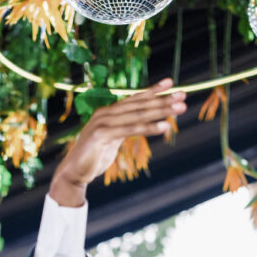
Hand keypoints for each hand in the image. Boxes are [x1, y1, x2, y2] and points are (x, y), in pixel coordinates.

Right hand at [50, 79, 185, 206]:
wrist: (73, 173)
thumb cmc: (93, 157)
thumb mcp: (112, 138)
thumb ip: (124, 127)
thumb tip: (141, 122)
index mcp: (108, 112)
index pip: (134, 98)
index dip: (152, 90)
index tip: (171, 83)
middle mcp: (105, 113)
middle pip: (139, 104)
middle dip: (163, 100)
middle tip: (183, 96)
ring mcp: (102, 122)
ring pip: (138, 115)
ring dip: (161, 111)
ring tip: (180, 109)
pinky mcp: (101, 135)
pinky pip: (130, 129)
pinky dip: (149, 127)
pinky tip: (164, 126)